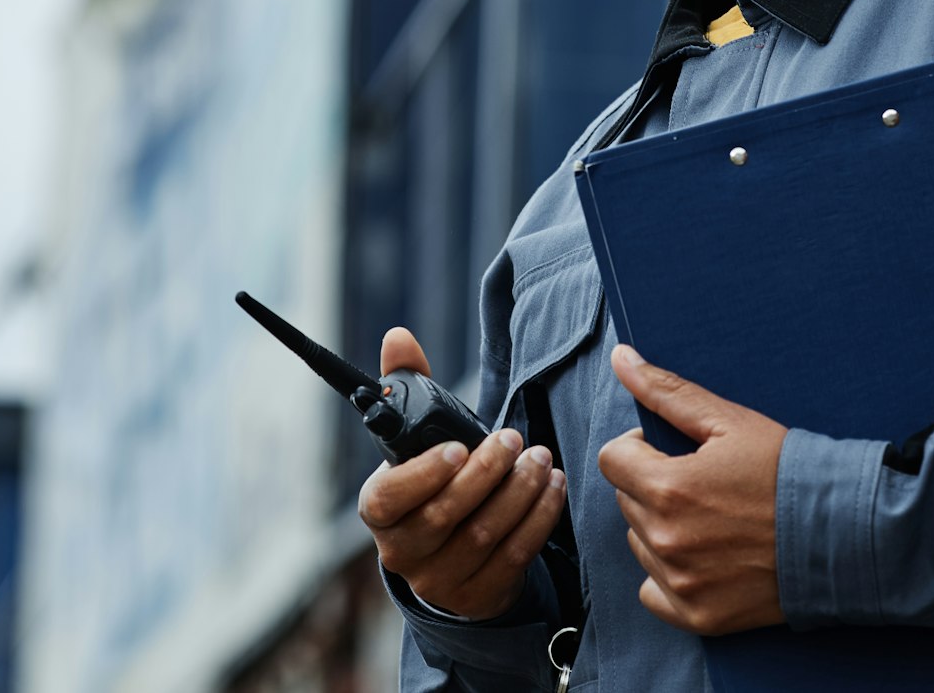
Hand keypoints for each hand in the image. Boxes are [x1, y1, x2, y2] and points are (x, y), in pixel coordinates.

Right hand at [357, 327, 568, 619]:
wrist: (450, 554)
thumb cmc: (433, 481)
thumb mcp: (416, 439)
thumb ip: (407, 385)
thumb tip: (399, 336)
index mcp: (379, 511)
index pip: (389, 498)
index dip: (423, 474)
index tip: (458, 447)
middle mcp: (402, 552)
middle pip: (445, 515)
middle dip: (486, 473)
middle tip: (514, 440)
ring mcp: (440, 581)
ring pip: (483, 537)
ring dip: (519, 494)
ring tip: (542, 459)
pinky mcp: (478, 596)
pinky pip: (514, 558)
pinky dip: (538, 520)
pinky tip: (553, 488)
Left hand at [597, 344, 786, 635]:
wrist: (845, 535)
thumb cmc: (789, 471)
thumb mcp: (730, 421)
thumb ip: (667, 392)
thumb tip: (620, 358)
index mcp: (668, 487)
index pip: (612, 460)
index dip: (639, 448)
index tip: (673, 452)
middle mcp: (666, 540)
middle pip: (626, 501)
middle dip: (654, 486)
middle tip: (704, 485)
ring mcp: (681, 583)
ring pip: (640, 544)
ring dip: (661, 529)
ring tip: (712, 520)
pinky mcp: (697, 615)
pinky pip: (652, 592)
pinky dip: (670, 576)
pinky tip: (707, 558)